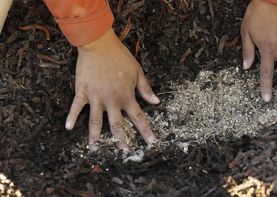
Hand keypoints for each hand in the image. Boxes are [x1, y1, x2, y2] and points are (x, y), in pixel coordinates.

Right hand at [65, 28, 159, 151]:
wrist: (99, 45)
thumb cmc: (120, 57)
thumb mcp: (138, 72)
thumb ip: (146, 89)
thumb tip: (156, 101)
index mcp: (126, 96)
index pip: (138, 117)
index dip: (145, 130)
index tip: (151, 141)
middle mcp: (112, 100)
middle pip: (117, 124)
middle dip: (121, 139)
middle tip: (123, 151)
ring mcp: (96, 97)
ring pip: (96, 121)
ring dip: (95, 136)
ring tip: (94, 148)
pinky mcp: (83, 91)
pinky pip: (76, 106)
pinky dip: (72, 117)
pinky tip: (68, 128)